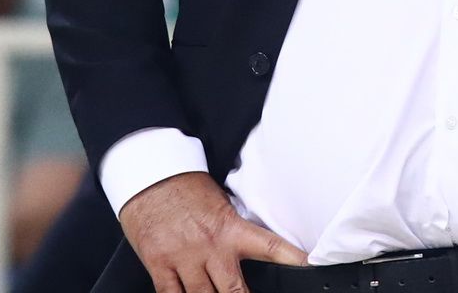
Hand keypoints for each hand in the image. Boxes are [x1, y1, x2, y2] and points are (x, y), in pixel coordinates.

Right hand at [120, 171, 306, 292]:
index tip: (309, 267)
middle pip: (234, 291)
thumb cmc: (186, 188)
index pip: (270, 246)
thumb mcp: (220, 203)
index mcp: (230, 227)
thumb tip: (249, 251)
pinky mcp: (159, 264)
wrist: (149, 176)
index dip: (292, 260)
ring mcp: (184, 257)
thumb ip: (234, 229)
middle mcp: (210, 246)